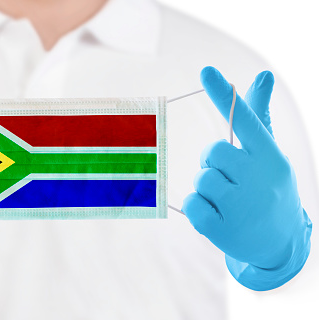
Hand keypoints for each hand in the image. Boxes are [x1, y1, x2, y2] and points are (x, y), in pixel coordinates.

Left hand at [183, 67, 311, 290]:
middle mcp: (261, 180)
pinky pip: (191, 206)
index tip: (205, 70)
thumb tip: (264, 75)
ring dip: (205, 187)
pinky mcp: (226, 232)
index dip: (223, 95)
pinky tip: (216, 215)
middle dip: (212, 162)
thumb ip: (258, 117)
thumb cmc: (269, 187)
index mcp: (271, 157)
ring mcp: (245, 208)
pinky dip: (196, 208)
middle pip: (212, 152)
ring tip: (226, 199)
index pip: (244, 120)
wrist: (281, 243)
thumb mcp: (269, 154)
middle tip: (228, 176)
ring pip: (200, 179)